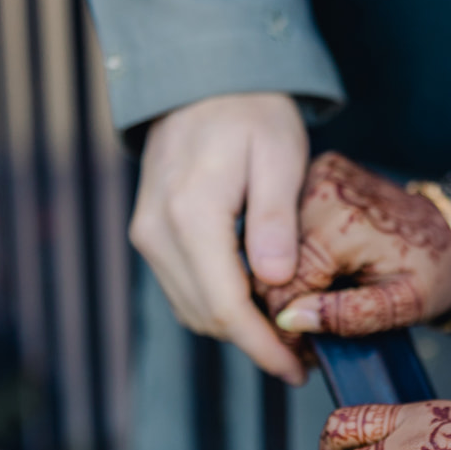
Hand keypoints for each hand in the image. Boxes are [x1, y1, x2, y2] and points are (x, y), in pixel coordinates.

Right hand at [129, 92, 309, 383]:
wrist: (202, 81)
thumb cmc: (252, 113)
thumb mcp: (279, 156)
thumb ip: (275, 220)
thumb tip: (274, 282)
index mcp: (192, 213)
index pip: (226, 305)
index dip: (263, 346)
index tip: (297, 368)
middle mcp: (157, 230)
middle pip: (206, 315)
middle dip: (254, 345)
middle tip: (303, 356)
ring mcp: (147, 233)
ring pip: (191, 308)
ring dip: (236, 329)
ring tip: (286, 334)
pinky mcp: (149, 234)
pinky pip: (184, 287)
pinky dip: (218, 304)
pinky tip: (257, 302)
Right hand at [260, 153, 450, 337]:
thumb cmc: (433, 270)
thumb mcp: (401, 305)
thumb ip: (348, 315)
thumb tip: (291, 320)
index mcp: (339, 225)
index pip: (281, 284)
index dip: (284, 327)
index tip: (302, 352)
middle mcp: (319, 193)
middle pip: (270, 264)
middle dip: (282, 307)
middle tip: (307, 338)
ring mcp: (315, 178)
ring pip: (271, 246)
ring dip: (284, 281)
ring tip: (312, 309)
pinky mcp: (316, 176)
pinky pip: (285, 225)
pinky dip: (292, 256)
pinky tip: (315, 276)